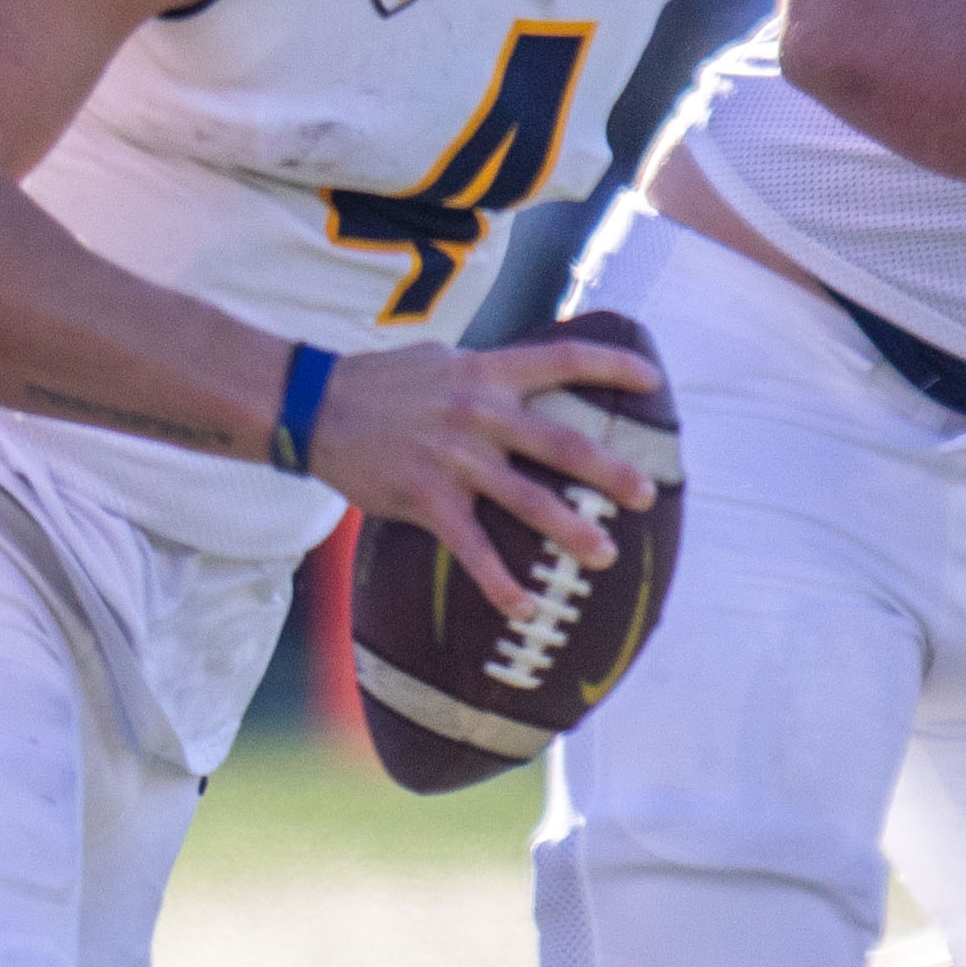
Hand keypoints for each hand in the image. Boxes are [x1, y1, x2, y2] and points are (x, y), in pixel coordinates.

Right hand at [304, 338, 658, 621]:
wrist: (313, 407)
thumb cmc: (377, 383)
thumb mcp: (439, 362)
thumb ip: (484, 375)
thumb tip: (524, 380)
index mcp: (486, 375)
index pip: (562, 359)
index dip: (613, 367)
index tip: (652, 382)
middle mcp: (479, 415)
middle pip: (562, 443)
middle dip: (611, 471)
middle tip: (646, 495)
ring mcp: (454, 459)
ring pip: (528, 499)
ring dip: (572, 530)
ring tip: (605, 554)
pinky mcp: (426, 498)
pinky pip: (472, 547)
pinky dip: (500, 581)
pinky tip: (524, 607)